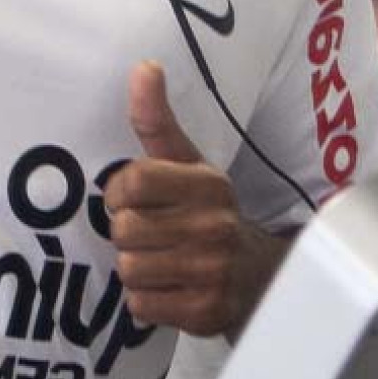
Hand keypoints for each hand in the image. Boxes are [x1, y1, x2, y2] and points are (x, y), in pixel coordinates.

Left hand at [103, 60, 286, 338]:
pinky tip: (171, 289)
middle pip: (123, 230)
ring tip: (163, 261)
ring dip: (136, 269)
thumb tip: (143, 66)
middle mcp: (214, 226)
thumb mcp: (186, 163)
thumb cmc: (206, 212)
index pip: (131, 181)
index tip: (133, 199)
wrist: (257, 276)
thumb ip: (156, 120)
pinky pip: (141, 306)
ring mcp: (212, 271)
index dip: (120, 194)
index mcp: (208, 184)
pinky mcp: (205, 312)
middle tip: (152, 234)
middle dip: (128, 235)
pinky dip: (147, 301)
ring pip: (129, 269)